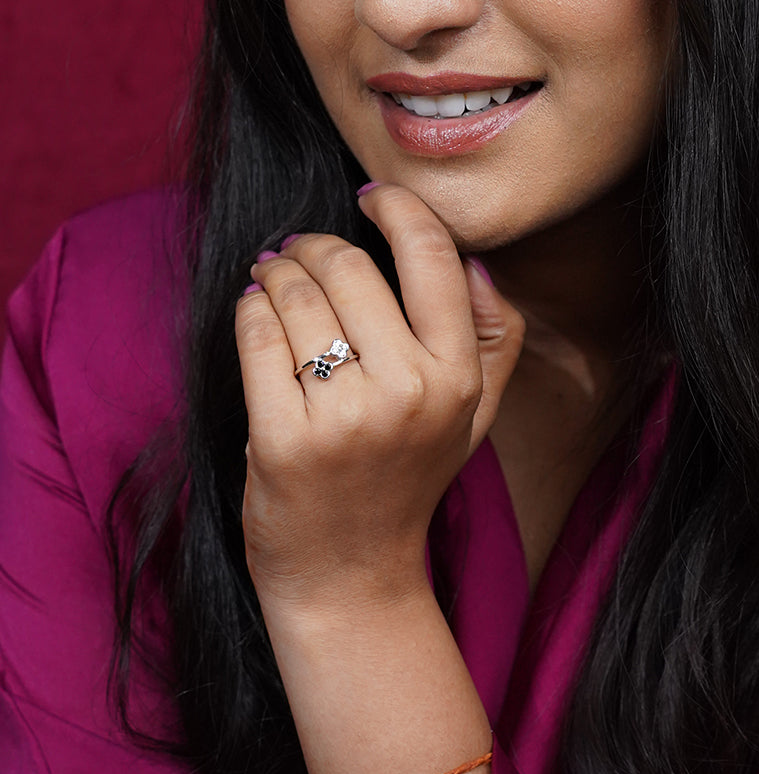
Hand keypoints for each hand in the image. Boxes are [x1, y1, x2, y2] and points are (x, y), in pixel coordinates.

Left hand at [235, 184, 523, 610]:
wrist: (349, 575)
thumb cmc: (408, 481)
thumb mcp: (473, 416)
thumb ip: (495, 337)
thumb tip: (473, 261)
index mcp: (457, 378)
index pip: (434, 259)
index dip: (398, 209)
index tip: (372, 198)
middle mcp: (407, 393)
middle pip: (349, 268)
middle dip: (315, 243)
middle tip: (298, 248)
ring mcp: (343, 418)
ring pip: (295, 296)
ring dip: (276, 270)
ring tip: (272, 274)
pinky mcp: (282, 438)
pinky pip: (256, 335)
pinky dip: (249, 309)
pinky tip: (255, 310)